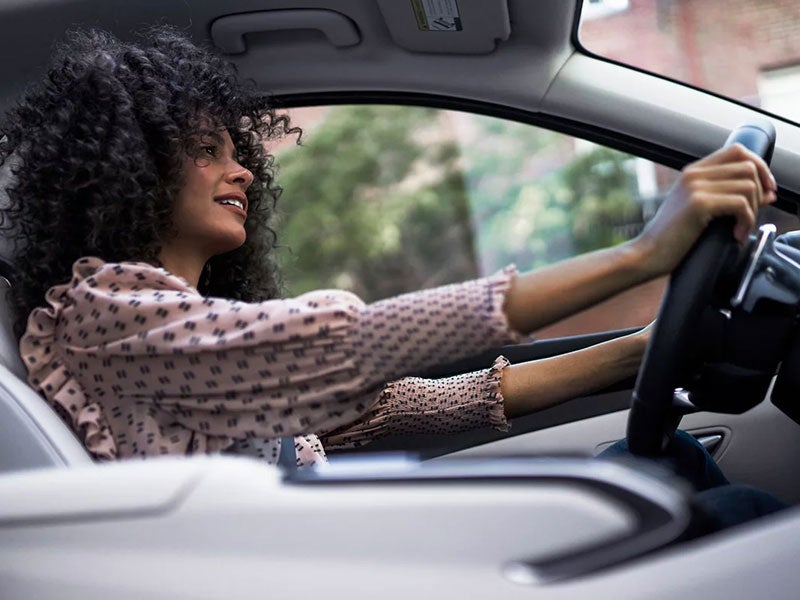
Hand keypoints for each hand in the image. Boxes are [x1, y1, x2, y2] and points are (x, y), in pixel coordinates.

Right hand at [632, 144, 777, 277]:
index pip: (738, 150)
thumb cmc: (672, 238)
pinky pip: (740, 204)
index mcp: (693, 172)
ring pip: (748, 185)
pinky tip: (735, 235)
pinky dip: (746, 222)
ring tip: (740, 228)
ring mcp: (695, 187)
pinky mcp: (699, 203)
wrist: (648, 254)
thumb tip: (769, 194)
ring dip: (753, 210)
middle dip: (759, 192)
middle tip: (750, 217)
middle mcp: (693, 174)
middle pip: (748, 166)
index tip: (765, 190)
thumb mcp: (701, 211)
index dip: (760, 167)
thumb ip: (729, 197)